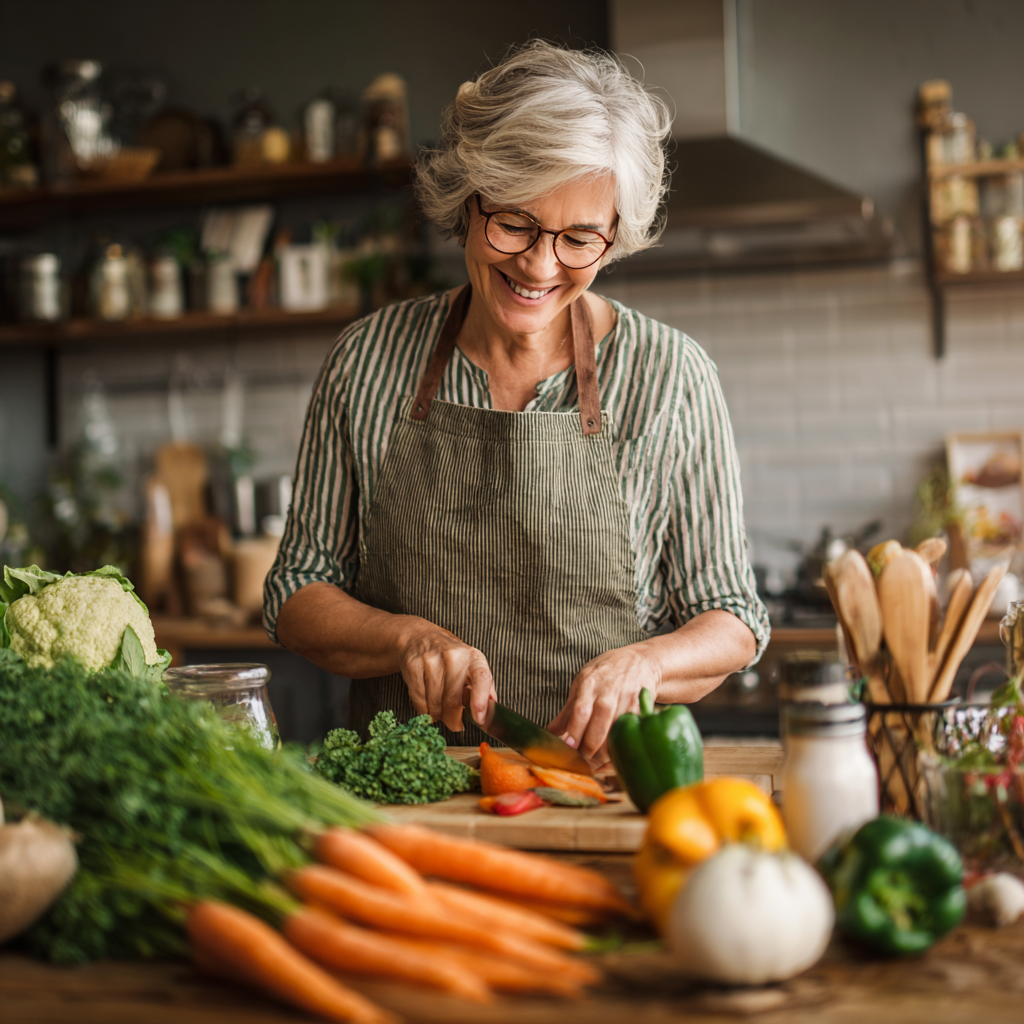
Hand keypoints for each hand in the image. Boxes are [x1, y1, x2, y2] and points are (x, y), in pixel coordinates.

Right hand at [397, 622, 495, 731]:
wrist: (419, 637)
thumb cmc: (450, 658)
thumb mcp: (471, 666)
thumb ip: (484, 688)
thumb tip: (492, 712)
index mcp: (473, 657)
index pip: (482, 678)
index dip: (480, 701)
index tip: (479, 719)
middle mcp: (453, 656)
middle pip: (453, 700)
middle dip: (454, 720)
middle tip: (455, 725)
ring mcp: (431, 659)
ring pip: (435, 703)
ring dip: (438, 715)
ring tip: (440, 712)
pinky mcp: (413, 665)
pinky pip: (419, 700)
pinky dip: (423, 710)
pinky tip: (427, 706)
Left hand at [547, 644, 661, 768]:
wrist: (641, 661)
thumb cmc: (606, 673)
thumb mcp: (582, 682)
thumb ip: (568, 710)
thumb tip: (549, 733)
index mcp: (590, 683)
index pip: (580, 710)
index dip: (574, 731)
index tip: (567, 747)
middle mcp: (609, 691)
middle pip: (599, 725)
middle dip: (588, 749)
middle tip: (579, 763)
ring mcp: (627, 701)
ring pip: (615, 734)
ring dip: (604, 754)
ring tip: (592, 766)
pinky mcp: (641, 710)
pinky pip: (630, 735)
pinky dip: (620, 750)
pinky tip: (610, 759)